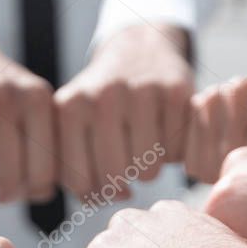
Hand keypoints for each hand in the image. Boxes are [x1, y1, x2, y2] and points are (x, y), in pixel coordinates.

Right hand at [0, 27, 55, 201]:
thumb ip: (47, 158)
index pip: (42, 173)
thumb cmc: (2, 96)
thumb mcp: (34, 114)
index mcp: (36, 99)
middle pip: (6, 180)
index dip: (33, 188)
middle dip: (2, 186)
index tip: (24, 182)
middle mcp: (2, 95)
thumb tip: (40, 194)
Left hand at [54, 24, 193, 196]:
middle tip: (127, 159)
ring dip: (149, 167)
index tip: (104, 179)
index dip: (96, 191)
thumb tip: (115, 197)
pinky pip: (176, 154)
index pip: (80, 180)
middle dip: (123, 180)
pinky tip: (164, 132)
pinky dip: (173, 152)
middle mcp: (103, 96)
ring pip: (148, 171)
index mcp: (70, 107)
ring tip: (144, 143)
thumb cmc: (102, 104)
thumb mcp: (75, 129)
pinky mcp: (177, 92)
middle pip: (115, 177)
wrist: (139, 51)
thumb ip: (76, 174)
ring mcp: (141, 91)